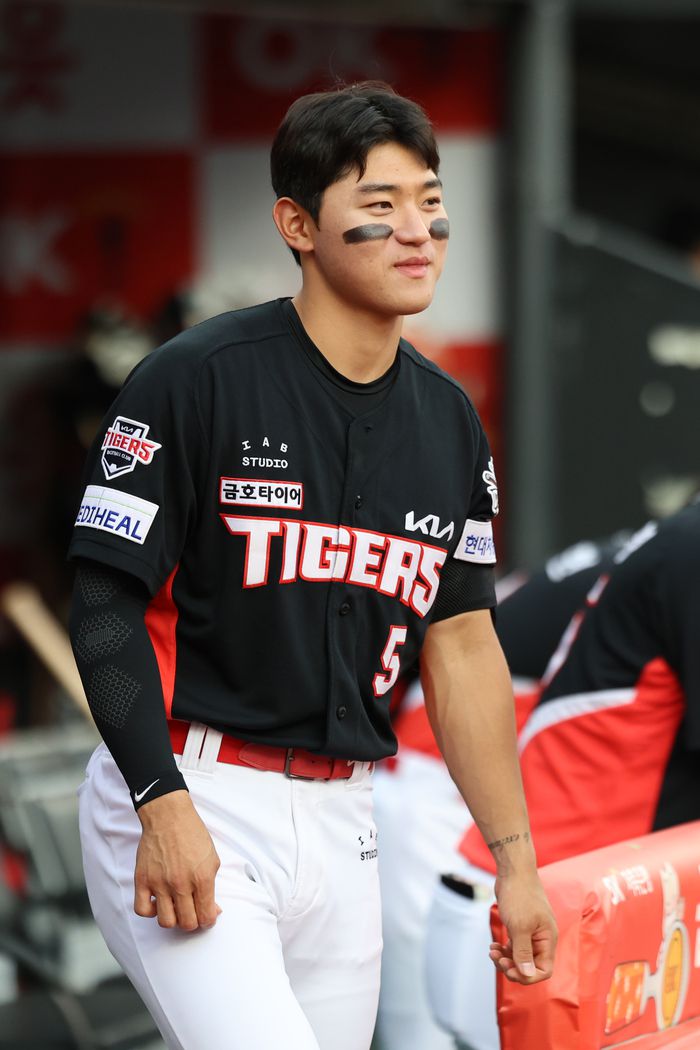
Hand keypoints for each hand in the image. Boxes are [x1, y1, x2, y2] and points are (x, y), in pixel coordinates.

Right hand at [134, 790, 221, 931]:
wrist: (169, 816)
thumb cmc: (193, 834)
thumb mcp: (212, 858)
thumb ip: (212, 886)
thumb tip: (212, 910)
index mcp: (202, 878)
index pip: (206, 917)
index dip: (208, 920)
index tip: (207, 915)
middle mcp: (181, 884)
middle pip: (187, 923)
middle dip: (192, 922)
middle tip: (192, 911)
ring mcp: (160, 883)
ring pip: (166, 922)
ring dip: (173, 919)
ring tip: (175, 907)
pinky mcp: (143, 880)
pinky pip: (142, 910)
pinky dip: (150, 911)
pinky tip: (157, 902)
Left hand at [490, 871, 556, 983]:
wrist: (513, 870)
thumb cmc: (519, 895)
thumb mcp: (520, 926)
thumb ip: (523, 952)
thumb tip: (526, 975)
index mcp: (547, 939)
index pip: (544, 970)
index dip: (527, 976)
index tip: (509, 969)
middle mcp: (542, 938)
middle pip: (531, 966)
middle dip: (513, 967)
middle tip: (497, 960)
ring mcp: (531, 932)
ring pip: (521, 956)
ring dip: (506, 959)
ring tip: (492, 951)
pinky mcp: (521, 926)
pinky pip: (515, 946)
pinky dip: (504, 949)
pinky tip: (494, 946)